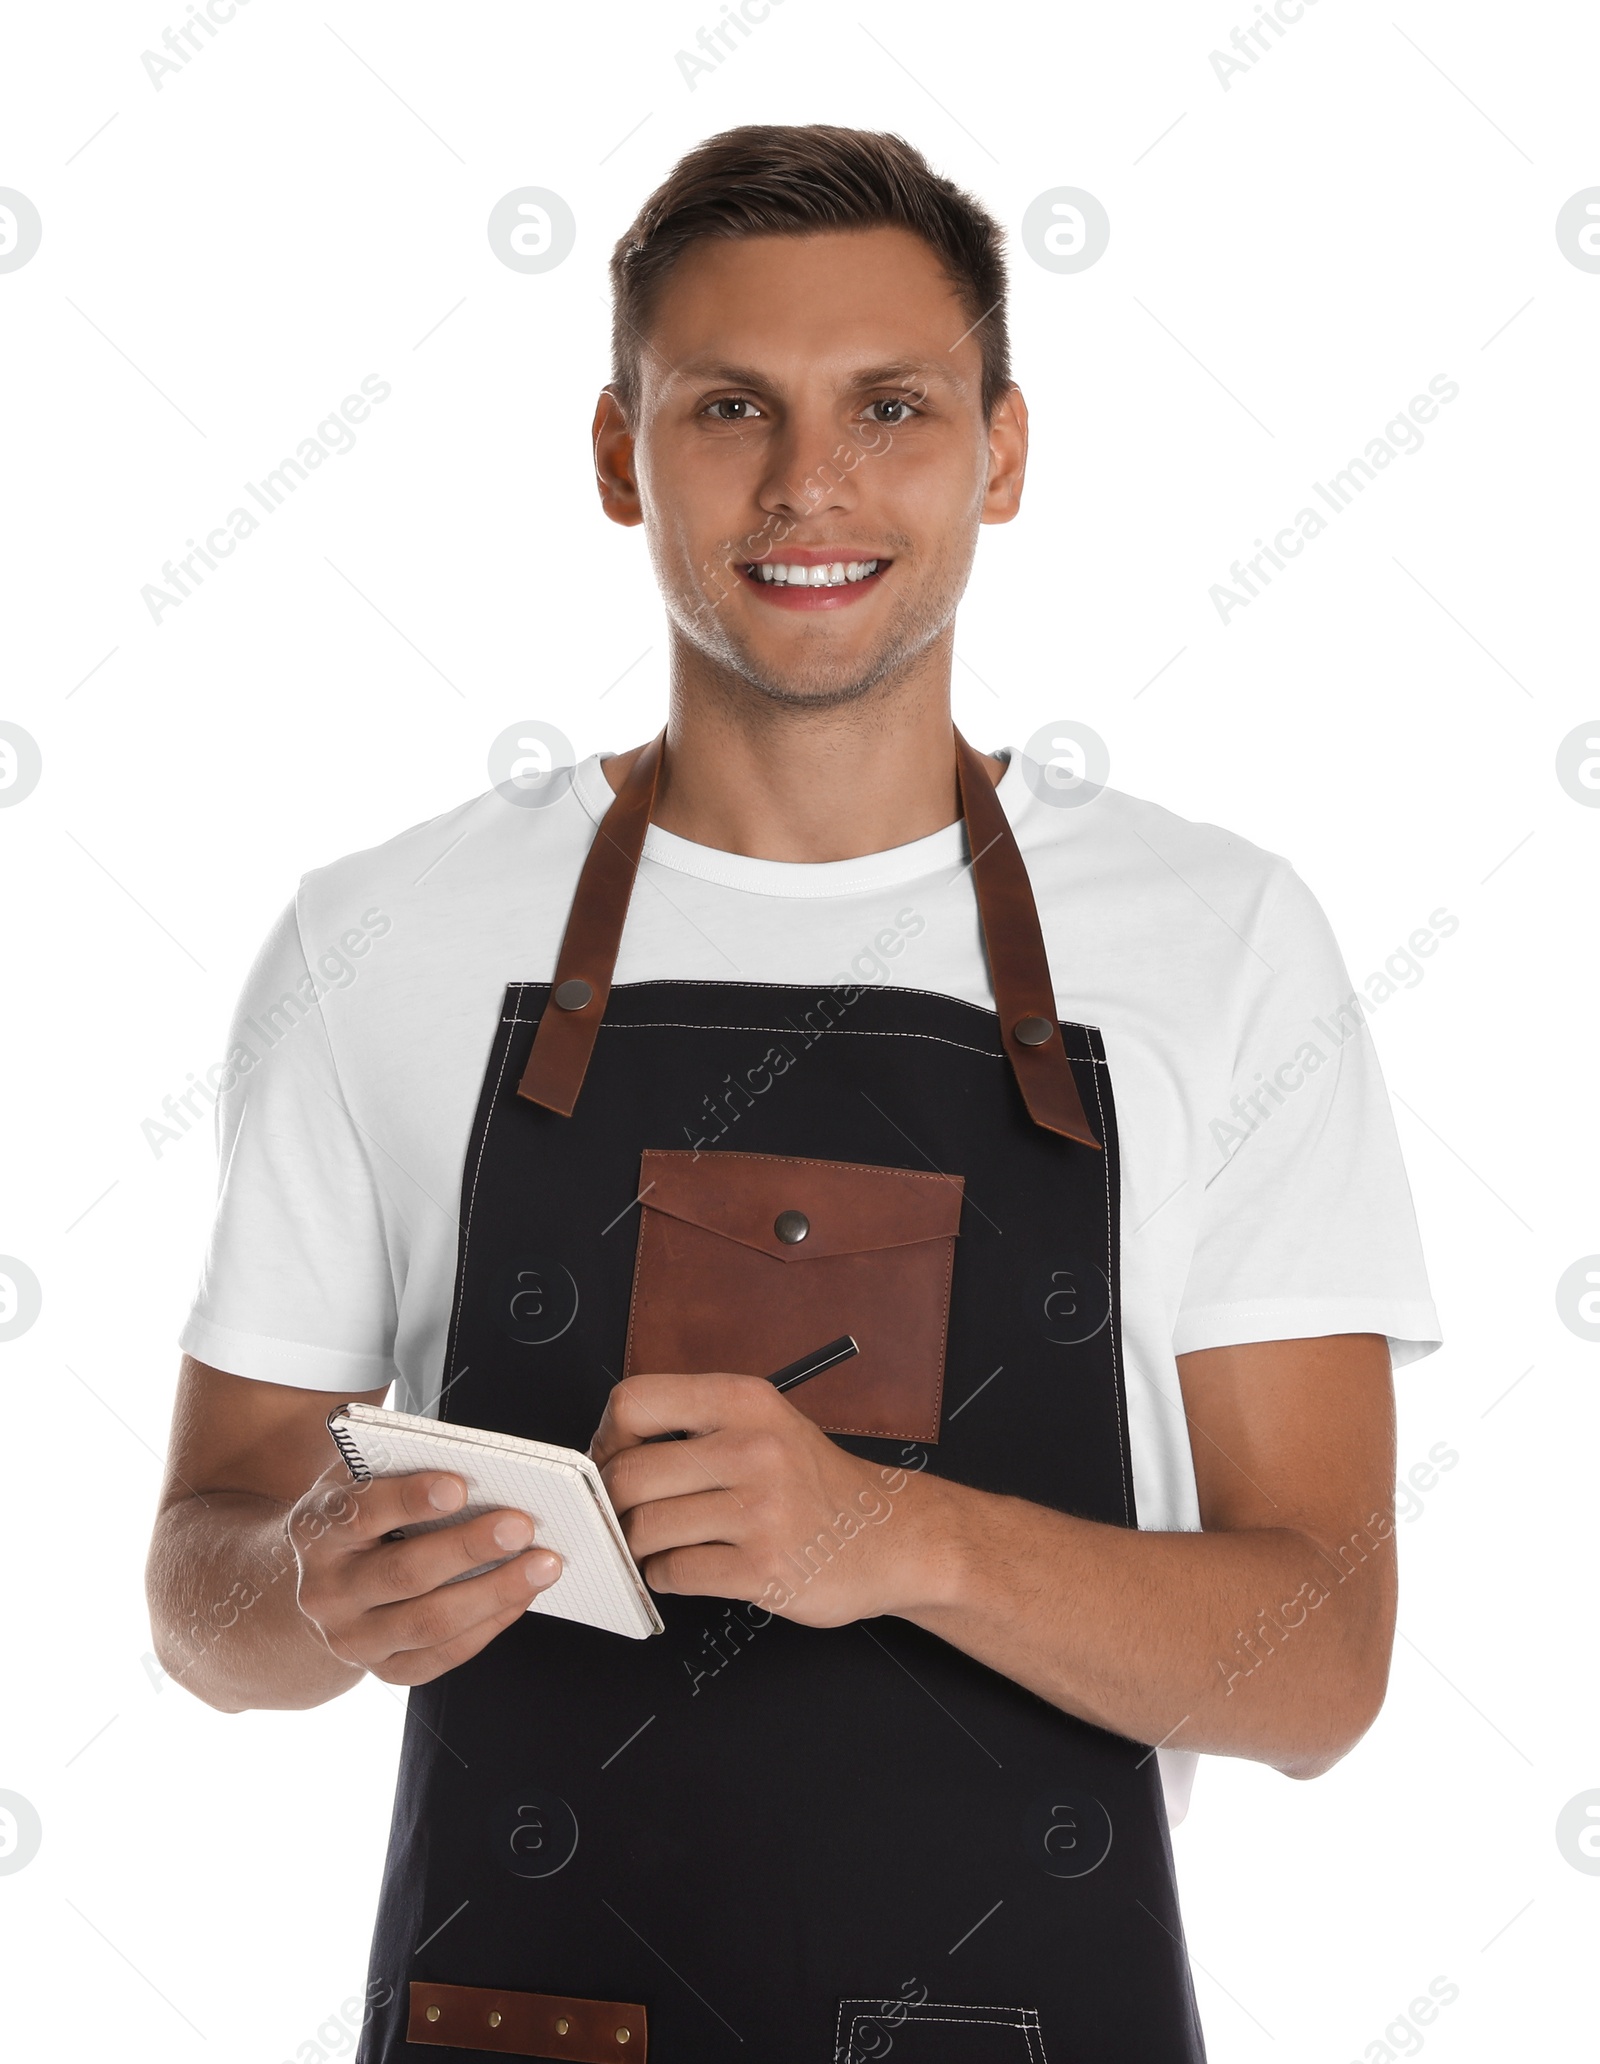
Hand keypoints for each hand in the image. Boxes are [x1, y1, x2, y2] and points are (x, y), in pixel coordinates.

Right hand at [288, 1463, 562, 1684]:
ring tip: (544, 1564)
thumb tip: (480, 1468)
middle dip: (469, 1548)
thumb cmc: (360, 1517)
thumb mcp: (362, 1483)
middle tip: (522, 1525)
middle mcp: (327, 1592)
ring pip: (429, 1623)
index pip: (360, 1512)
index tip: (459, 1485)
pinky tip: (524, 1594)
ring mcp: (354, 1640)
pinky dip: (490, 1623)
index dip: (411, 1498)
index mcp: (317, 1531)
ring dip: (494, 1592)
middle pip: (403, 1573)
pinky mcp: (386, 1671)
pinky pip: (444, 1654)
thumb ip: (403, 1470)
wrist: (324, 1585)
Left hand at [589, 1372, 941, 1626]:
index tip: (612, 1460)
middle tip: (627, 1514)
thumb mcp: (765, 1422)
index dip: (607, 1437)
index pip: (634, 1402)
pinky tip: (691, 1566)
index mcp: (745, 1400)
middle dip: (615, 1504)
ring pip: (644, 1529)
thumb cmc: (814, 1482)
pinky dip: (666, 1577)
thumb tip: (605, 1450)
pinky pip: (674, 1573)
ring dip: (639, 1545)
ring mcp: (760, 1511)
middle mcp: (752, 1448)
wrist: (890, 1536)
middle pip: (628, 1474)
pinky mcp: (762, 1568)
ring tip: (662, 1543)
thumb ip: (695, 1424)